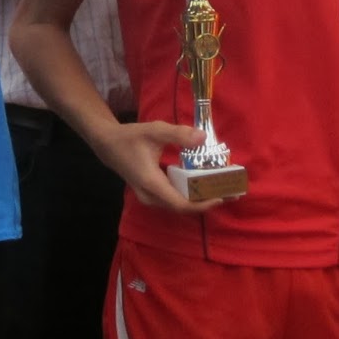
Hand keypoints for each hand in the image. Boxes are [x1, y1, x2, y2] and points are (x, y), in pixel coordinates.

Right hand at [94, 119, 227, 212]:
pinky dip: (191, 195)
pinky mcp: (152, 194)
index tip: (221, 197)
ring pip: (179, 206)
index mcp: (152, 184)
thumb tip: (203, 138)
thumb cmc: (131, 137)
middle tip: (230, 192)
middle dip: (207, 202)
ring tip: (222, 189)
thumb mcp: (154, 130)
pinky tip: (204, 185)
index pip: (181, 204)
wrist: (108, 145)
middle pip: (183, 208)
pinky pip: (174, 200)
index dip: (203, 205)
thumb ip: (178, 134)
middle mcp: (151, 196)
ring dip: (200, 200)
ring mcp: (150, 198)